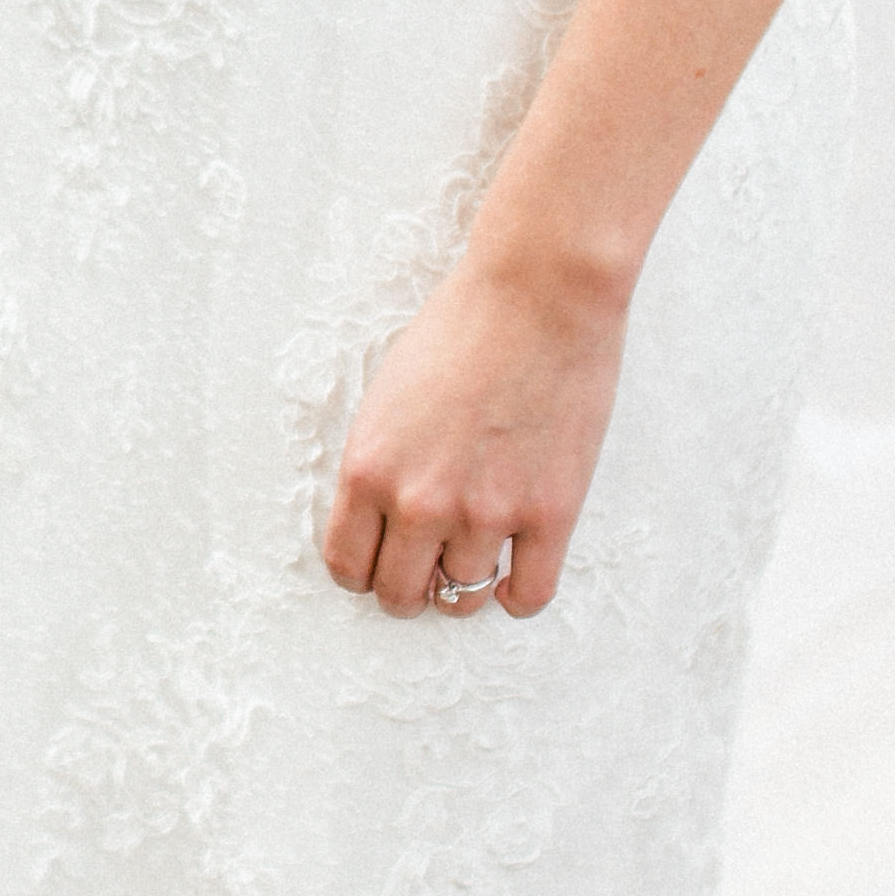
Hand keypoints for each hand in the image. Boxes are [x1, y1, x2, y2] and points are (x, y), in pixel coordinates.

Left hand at [321, 244, 628, 620]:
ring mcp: (485, 515)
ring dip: (464, 586)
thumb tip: (386, 516)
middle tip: (427, 568)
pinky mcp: (548, 514)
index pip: (347, 566)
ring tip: (475, 559)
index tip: (380, 563)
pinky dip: (517, 595)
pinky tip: (516, 573)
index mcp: (368, 470)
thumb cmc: (464, 327)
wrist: (539, 296)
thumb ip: (381, 463)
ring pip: (462, 598)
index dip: (363, 572)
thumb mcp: (388, 396)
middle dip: (409, 587)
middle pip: (399, 595)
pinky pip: (527, 596)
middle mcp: (418, 503)